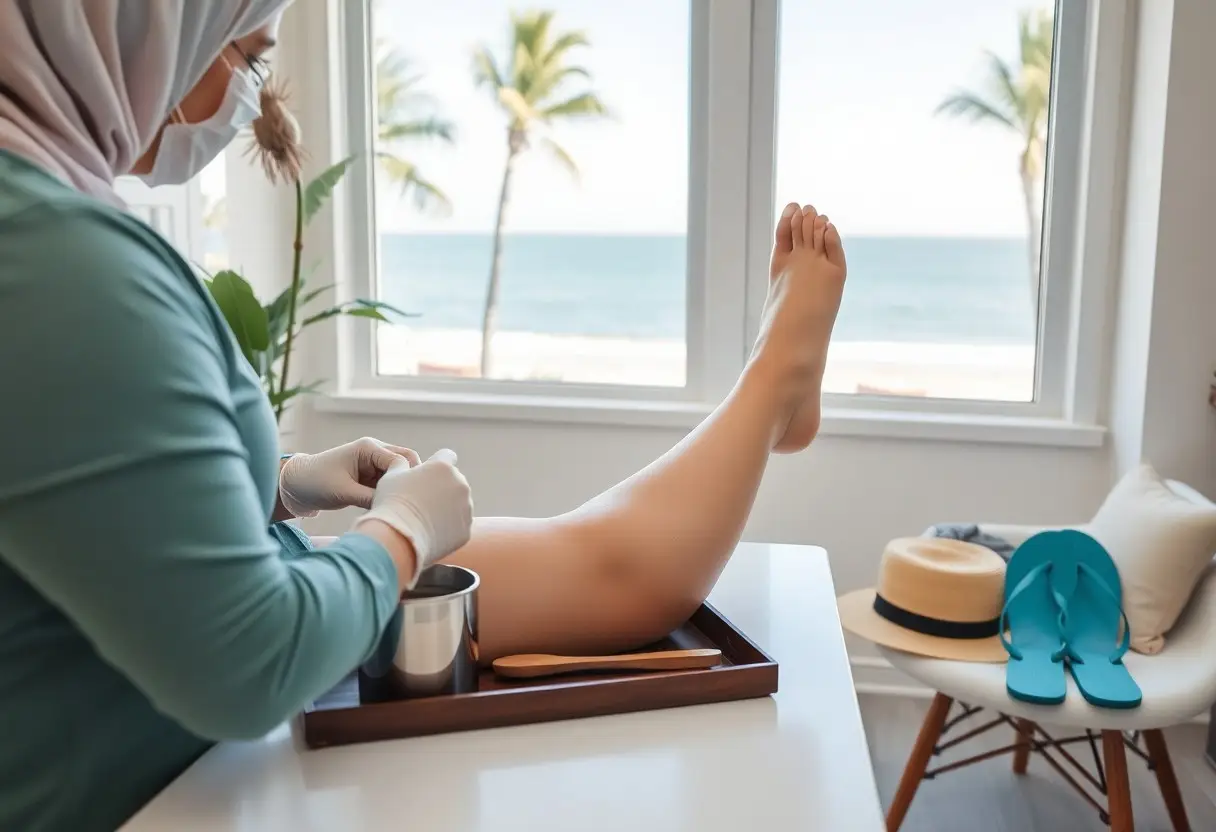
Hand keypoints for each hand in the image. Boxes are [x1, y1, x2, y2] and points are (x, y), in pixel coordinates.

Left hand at [278, 437, 420, 517]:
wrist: (295, 486)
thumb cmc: (315, 483)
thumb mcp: (344, 492)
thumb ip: (371, 498)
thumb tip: (394, 507)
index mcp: (369, 448)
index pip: (401, 460)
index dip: (404, 479)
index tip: (399, 500)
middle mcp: (375, 452)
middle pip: (407, 463)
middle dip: (408, 482)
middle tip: (404, 503)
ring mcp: (374, 465)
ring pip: (400, 475)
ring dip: (399, 489)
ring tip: (394, 507)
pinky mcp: (371, 478)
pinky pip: (390, 484)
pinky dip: (391, 495)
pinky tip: (387, 508)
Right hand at [352, 449, 473, 586]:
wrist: (398, 538)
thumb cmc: (392, 504)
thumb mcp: (391, 477)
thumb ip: (401, 465)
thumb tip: (403, 461)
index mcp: (443, 467)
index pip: (447, 456)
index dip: (437, 463)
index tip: (428, 474)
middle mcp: (460, 484)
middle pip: (454, 481)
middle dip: (442, 488)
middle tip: (420, 502)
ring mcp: (466, 508)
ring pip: (459, 504)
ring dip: (447, 508)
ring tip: (423, 520)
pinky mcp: (466, 529)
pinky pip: (458, 525)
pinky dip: (448, 528)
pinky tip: (429, 533)